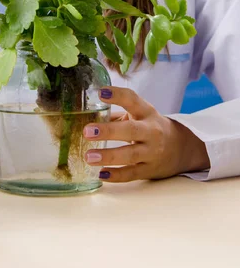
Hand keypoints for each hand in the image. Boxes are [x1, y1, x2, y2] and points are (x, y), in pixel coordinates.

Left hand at [83, 86, 209, 182]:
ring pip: (131, 154)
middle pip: (131, 130)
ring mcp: (152, 152)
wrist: (181, 148)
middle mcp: (151, 131)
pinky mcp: (150, 169)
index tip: (101, 92)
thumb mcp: (139, 115)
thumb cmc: (150, 127)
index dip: (117, 95)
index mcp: (146, 112)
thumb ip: (116, 115)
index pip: (133, 100)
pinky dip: (117, 175)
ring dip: (109, 156)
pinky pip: (132, 173)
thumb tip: (86, 114)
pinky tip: (101, 174)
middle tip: (87, 131)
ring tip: (89, 156)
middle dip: (109, 131)